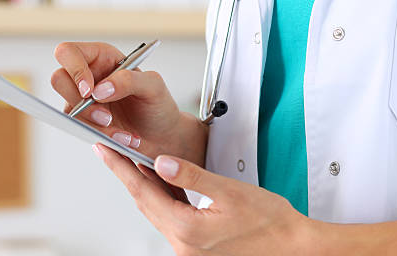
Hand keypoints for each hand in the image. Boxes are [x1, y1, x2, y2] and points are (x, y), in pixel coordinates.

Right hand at [51, 42, 207, 165]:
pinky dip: (102, 136)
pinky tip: (123, 139)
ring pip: (69, 110)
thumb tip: (99, 89)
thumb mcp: (153, 86)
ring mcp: (83, 100)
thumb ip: (129, 80)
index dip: (74, 69)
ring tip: (123, 133)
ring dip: (95, 125)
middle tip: (106, 117)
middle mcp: (89, 76)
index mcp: (102, 57)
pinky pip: (80, 129)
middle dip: (81, 103)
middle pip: (59, 79)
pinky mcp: (84, 122)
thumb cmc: (158, 105)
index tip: (90, 91)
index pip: (69, 52)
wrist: (162, 136)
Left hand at [93, 144, 310, 255]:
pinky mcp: (198, 249)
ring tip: (134, 162)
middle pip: (146, 204)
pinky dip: (164, 199)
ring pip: (158, 212)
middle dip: (128, 175)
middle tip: (112, 152)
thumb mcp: (229, 190)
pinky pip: (172, 219)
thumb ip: (192, 176)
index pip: (143, 192)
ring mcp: (189, 250)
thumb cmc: (270, 222)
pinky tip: (164, 185)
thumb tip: (161, 162)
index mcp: (188, 230)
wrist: (292, 246)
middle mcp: (183, 246)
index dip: (121, 168)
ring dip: (146, 187)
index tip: (104, 151)